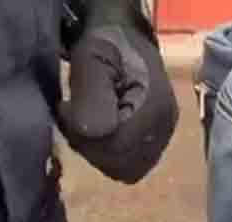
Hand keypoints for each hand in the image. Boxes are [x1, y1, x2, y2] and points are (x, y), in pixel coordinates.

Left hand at [60, 17, 177, 182]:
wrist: (124, 40)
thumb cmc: (106, 46)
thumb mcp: (91, 58)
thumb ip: (91, 93)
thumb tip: (93, 133)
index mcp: (155, 105)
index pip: (116, 146)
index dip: (85, 137)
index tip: (66, 109)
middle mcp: (164, 127)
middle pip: (121, 163)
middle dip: (89, 145)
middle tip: (72, 116)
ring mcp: (163, 138)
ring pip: (124, 170)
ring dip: (96, 152)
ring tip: (85, 122)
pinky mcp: (155, 144)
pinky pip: (129, 167)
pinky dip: (108, 156)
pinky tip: (97, 132)